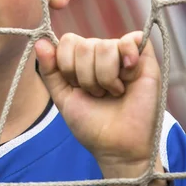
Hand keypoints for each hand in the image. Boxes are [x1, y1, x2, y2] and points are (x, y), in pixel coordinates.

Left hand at [34, 31, 161, 172]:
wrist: (117, 146)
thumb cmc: (91, 124)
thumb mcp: (63, 96)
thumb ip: (49, 70)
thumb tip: (40, 41)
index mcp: (81, 59)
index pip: (68, 41)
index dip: (68, 65)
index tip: (76, 86)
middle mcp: (101, 53)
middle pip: (85, 44)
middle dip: (86, 76)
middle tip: (98, 94)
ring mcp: (123, 54)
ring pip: (105, 45)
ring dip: (106, 77)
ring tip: (114, 92)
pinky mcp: (145, 59)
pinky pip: (134, 38)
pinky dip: (128, 56)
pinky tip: (129, 75)